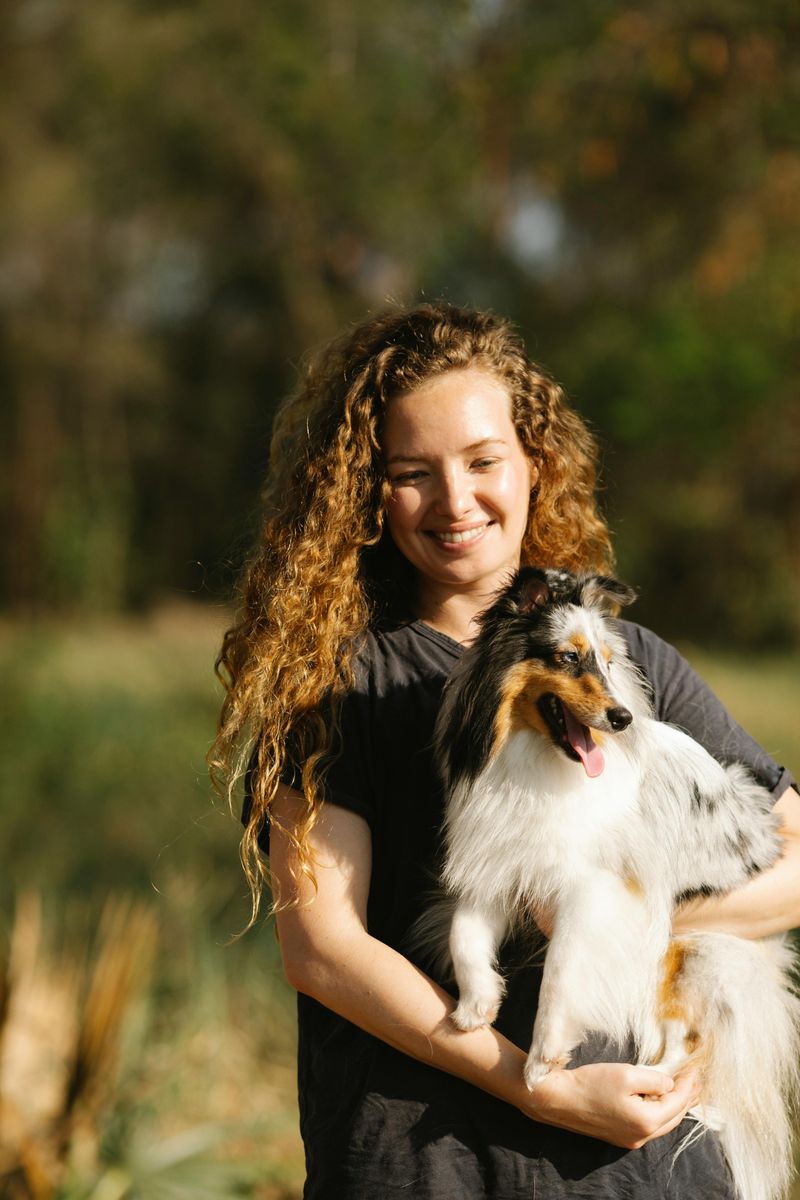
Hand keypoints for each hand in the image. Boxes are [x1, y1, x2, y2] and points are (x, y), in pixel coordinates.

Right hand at [522, 1062, 701, 1149]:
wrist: (559, 1100)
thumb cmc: (591, 1084)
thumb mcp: (626, 1074)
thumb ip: (654, 1079)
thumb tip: (669, 1084)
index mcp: (646, 1121)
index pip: (677, 1101)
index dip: (688, 1084)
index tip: (696, 1068)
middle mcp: (641, 1136)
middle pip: (674, 1117)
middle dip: (686, 1097)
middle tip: (696, 1079)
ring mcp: (630, 1139)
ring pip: (662, 1123)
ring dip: (674, 1105)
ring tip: (684, 1089)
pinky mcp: (619, 1135)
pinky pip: (649, 1125)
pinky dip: (659, 1111)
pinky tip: (659, 1099)